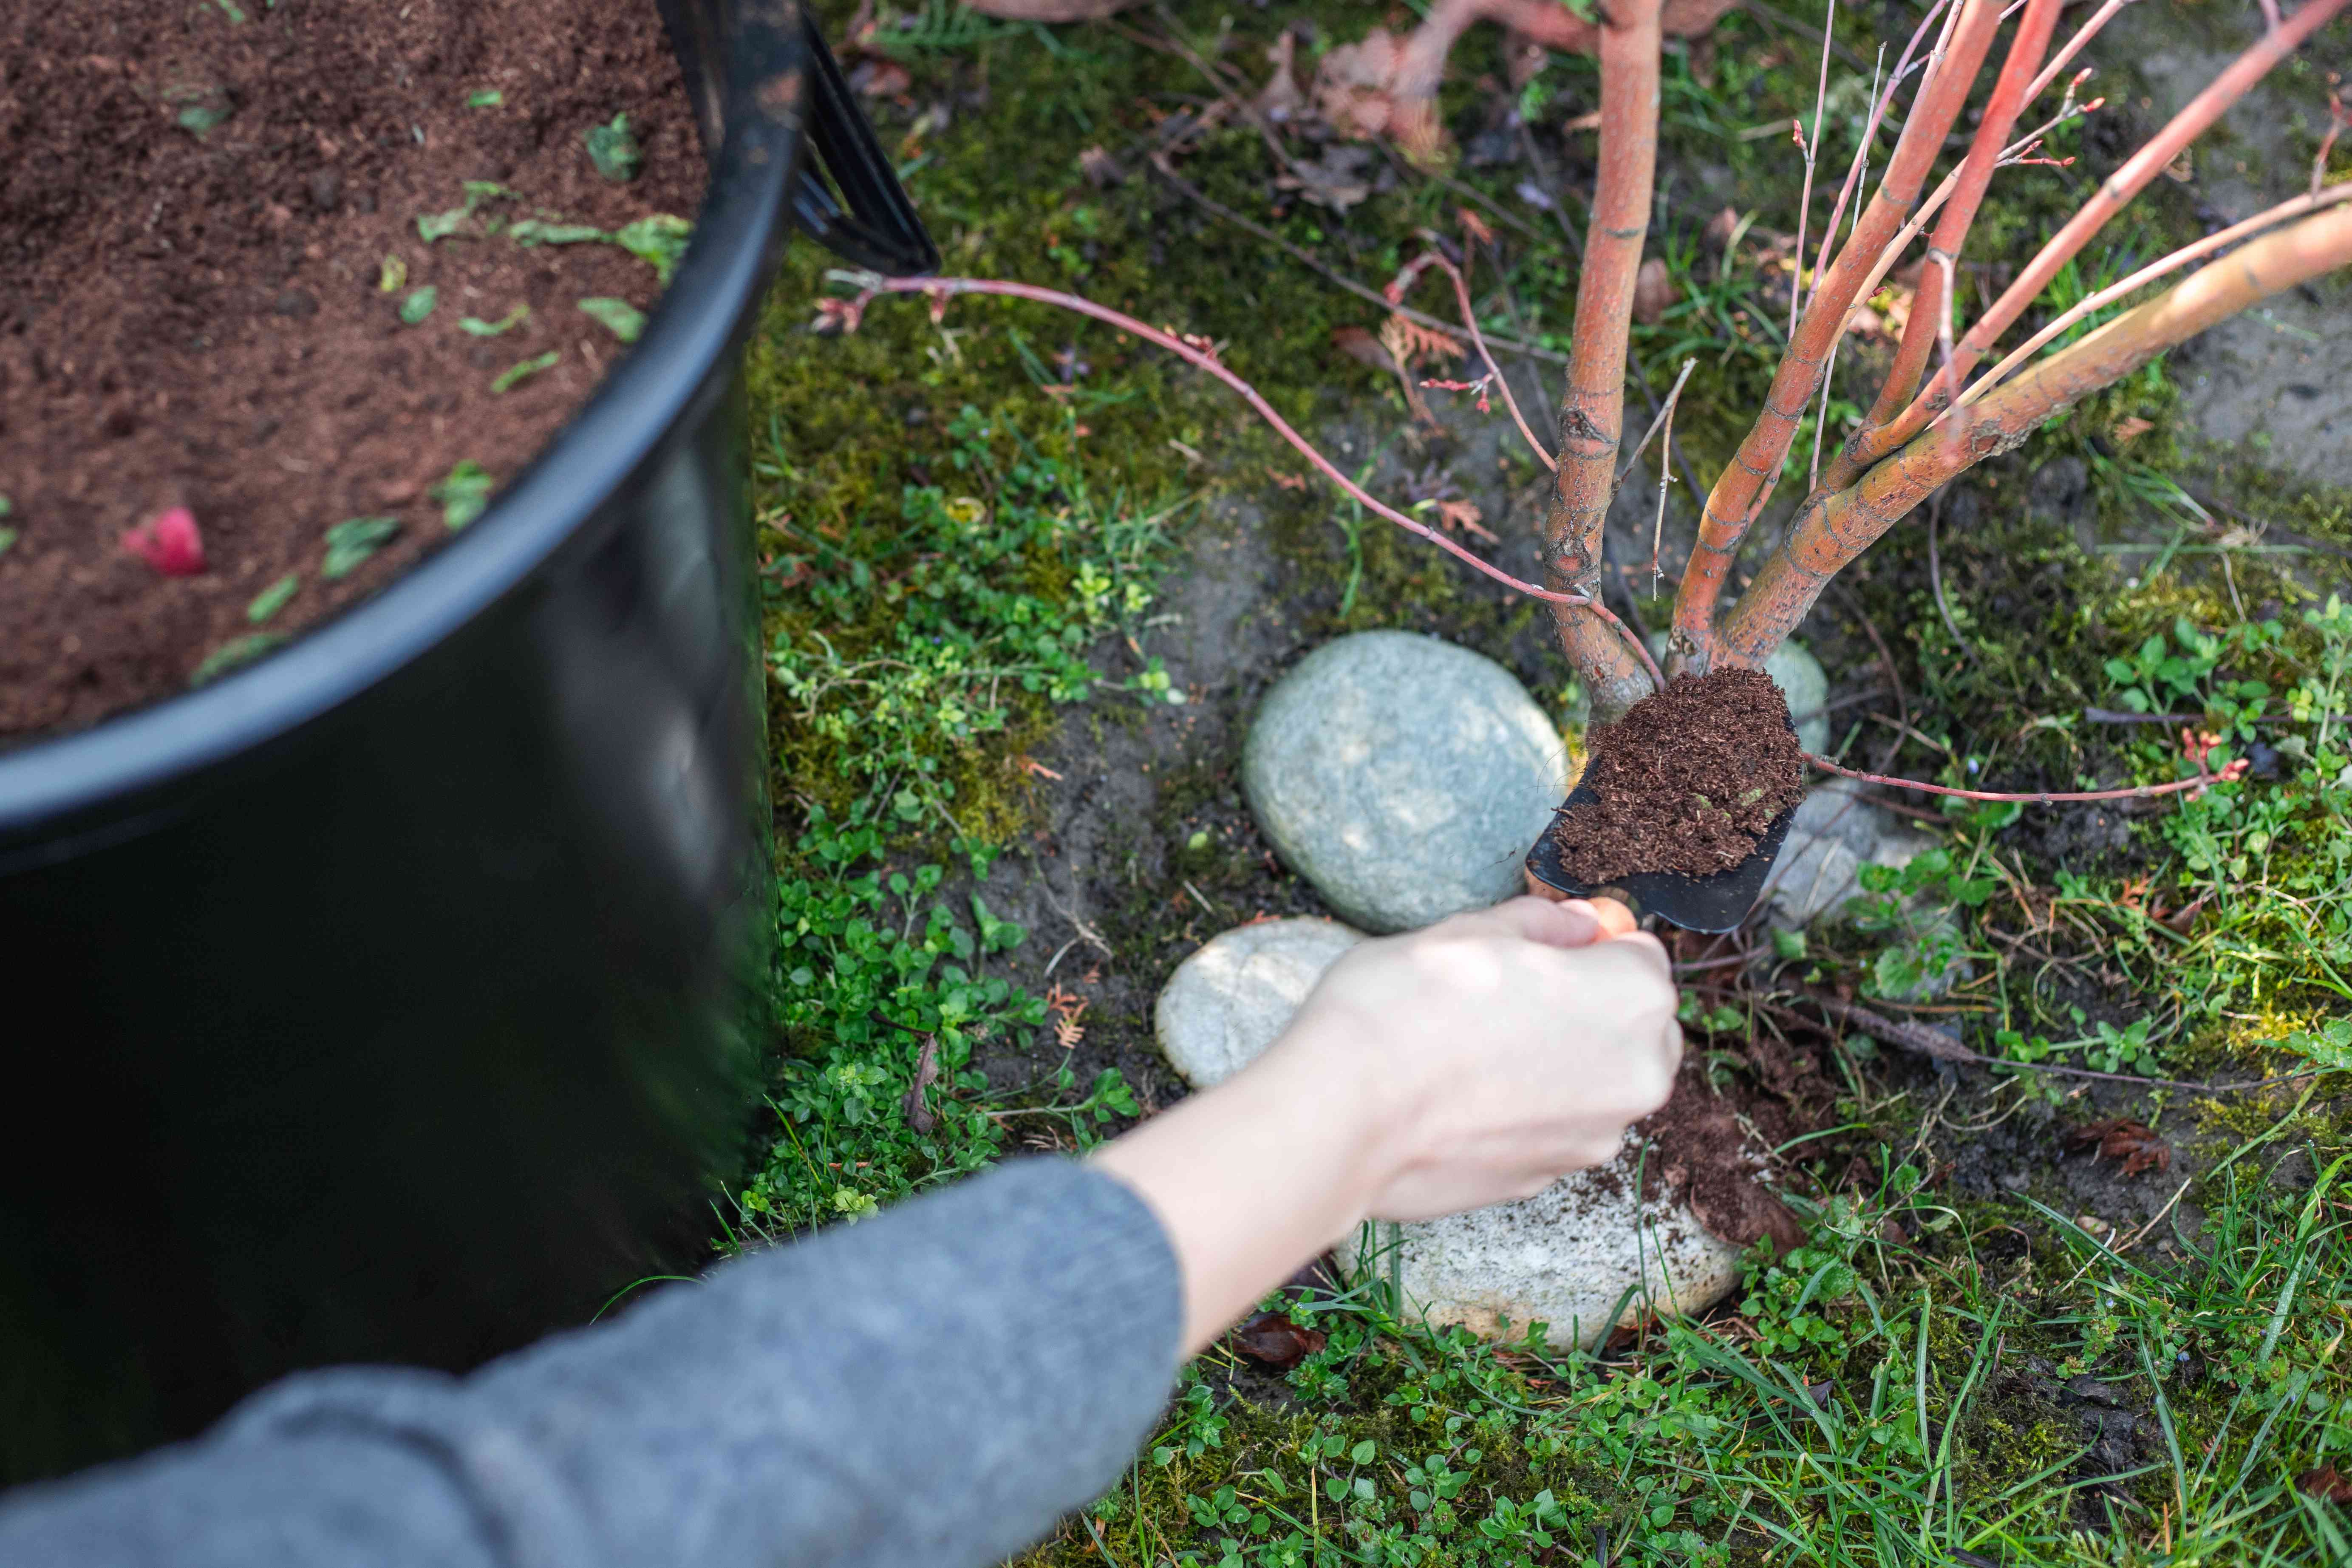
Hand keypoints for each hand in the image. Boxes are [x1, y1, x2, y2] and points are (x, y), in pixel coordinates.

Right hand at [1265, 897, 1680, 1221]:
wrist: (1343, 1116)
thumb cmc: (1402, 1009)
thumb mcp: (1467, 931)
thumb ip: (1539, 925)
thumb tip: (1576, 925)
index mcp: (1631, 999)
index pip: (1643, 956)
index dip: (1593, 946)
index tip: (1546, 949)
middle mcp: (1634, 1077)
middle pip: (1637, 1029)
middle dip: (1593, 1009)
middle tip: (1511, 996)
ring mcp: (1593, 1139)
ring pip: (1597, 1085)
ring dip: (1559, 1064)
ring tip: (1475, 1049)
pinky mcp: (1546, 1181)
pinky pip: (1552, 1129)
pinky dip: (1524, 1111)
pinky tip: (1461, 1096)